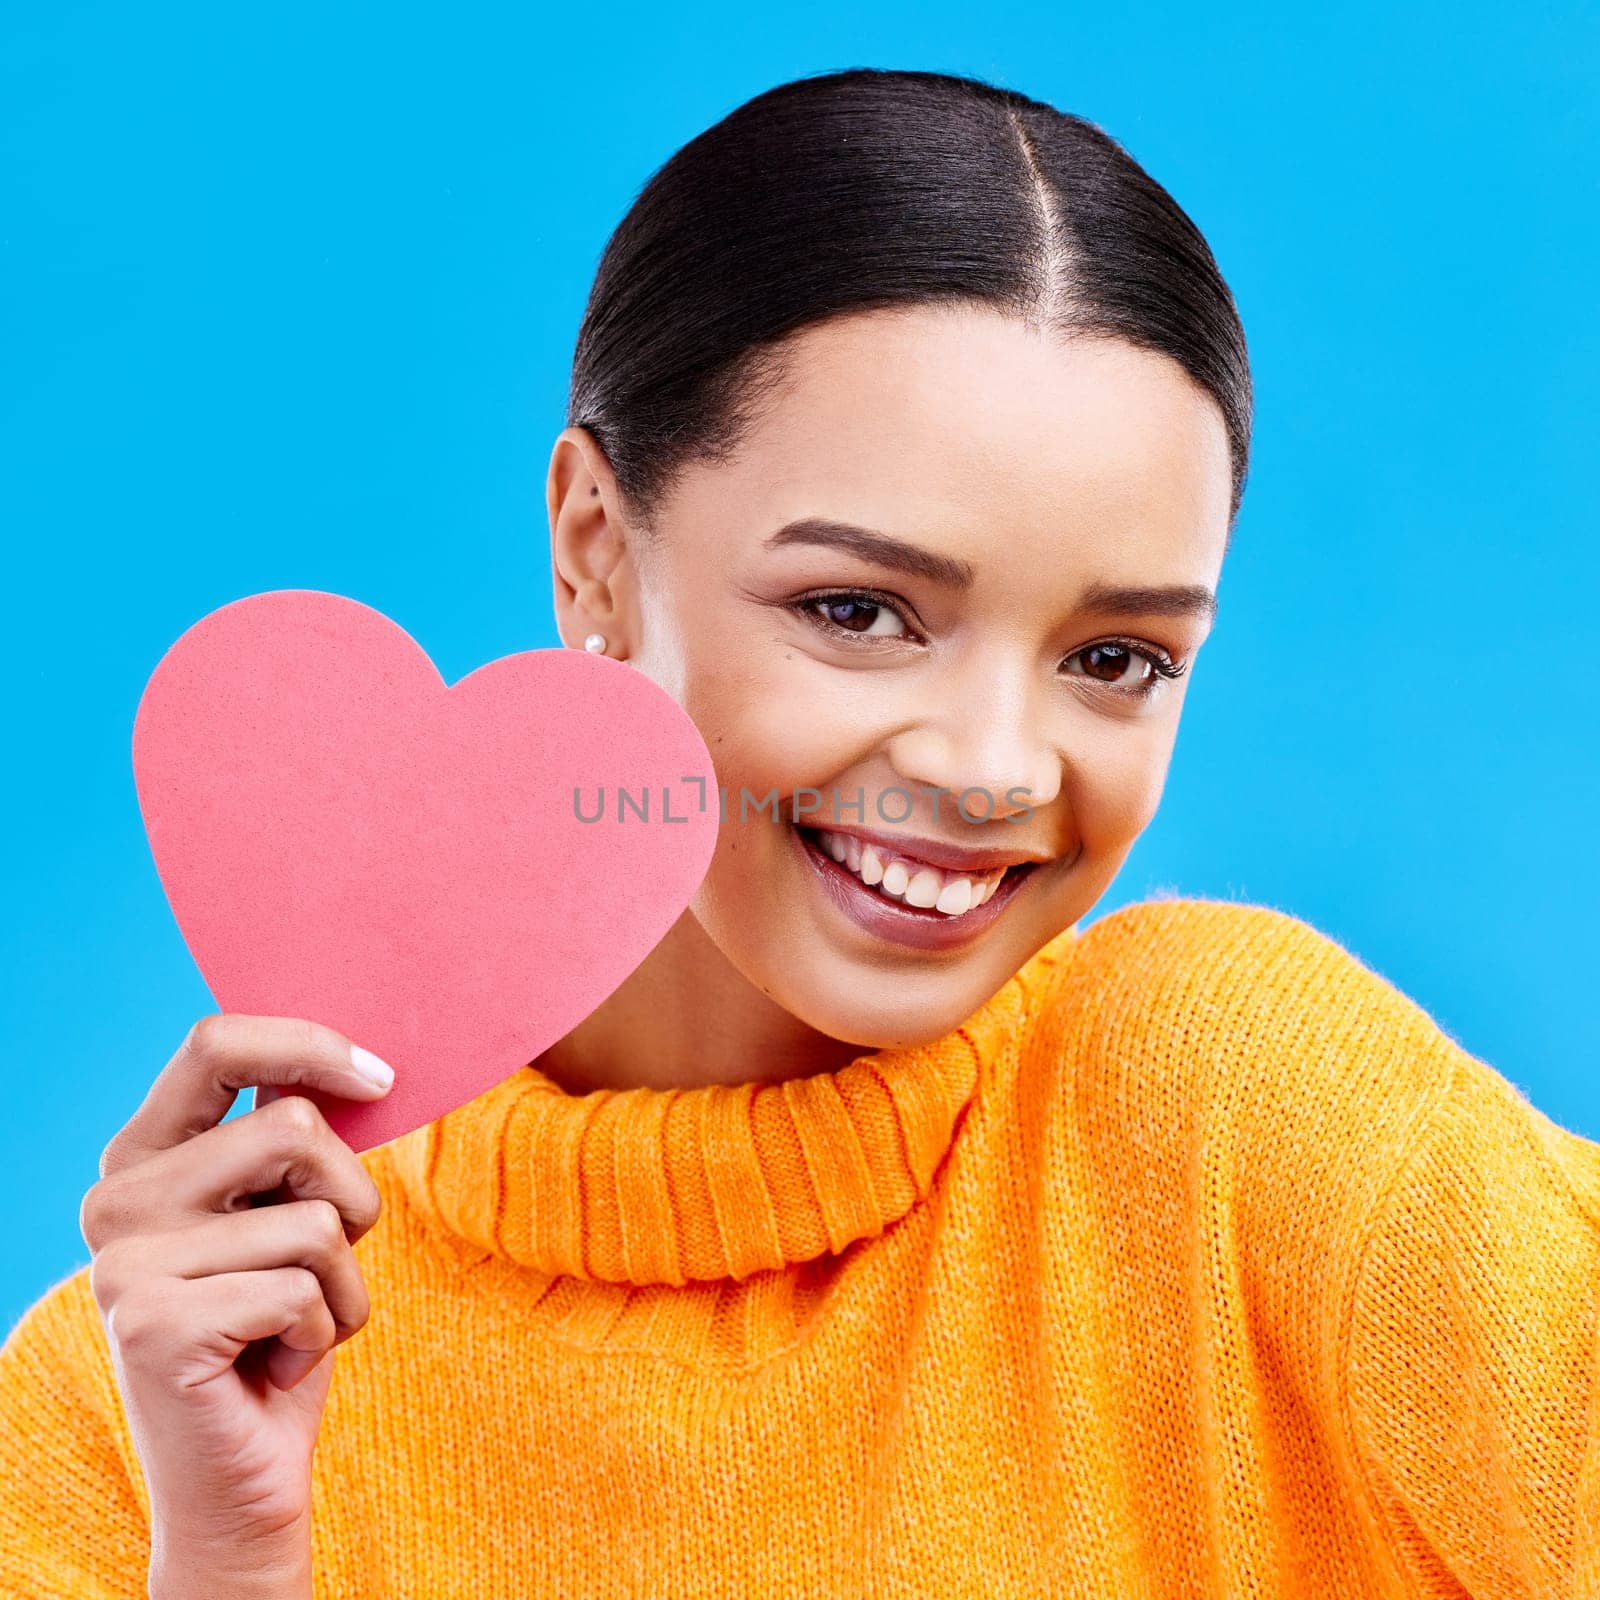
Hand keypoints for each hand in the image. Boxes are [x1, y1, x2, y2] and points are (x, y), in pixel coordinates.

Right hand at [78, 1015, 393, 1596]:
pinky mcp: (153, 1325)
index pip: (217, 1044)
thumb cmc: (281, 1330)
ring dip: (343, 1281)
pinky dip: (324, 1332)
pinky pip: (307, 1289)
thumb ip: (298, 1139)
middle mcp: (116, 1200)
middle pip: (295, 1127)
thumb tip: (361, 1059)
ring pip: (318, 1216)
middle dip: (350, 1201)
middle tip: (314, 1268)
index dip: (311, 1046)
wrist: (244, 1477)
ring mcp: (124, 1263)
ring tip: (293, 1325)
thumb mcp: (290, 1214)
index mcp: (144, 1156)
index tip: (381, 1080)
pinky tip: (273, 1367)